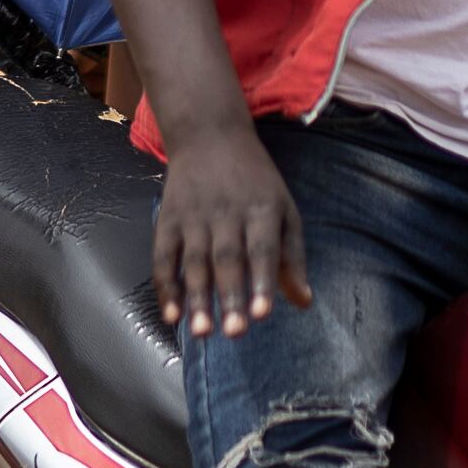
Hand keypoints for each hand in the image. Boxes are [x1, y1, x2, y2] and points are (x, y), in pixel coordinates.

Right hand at [152, 124, 309, 338]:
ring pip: (194, 261)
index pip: (262, 249)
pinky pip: (163, 257)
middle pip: (227, 259)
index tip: (263, 314)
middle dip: (230, 296)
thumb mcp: (283, 209)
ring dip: (197, 298)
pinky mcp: (167, 219)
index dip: (262, 282)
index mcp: (262, 209)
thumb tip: (303, 303)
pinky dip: (165, 287)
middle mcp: (226, 213)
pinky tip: (171, 314)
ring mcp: (193, 216)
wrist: (209, 135)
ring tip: (202, 332)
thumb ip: (292, 257)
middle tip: (235, 333)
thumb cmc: (254, 182)